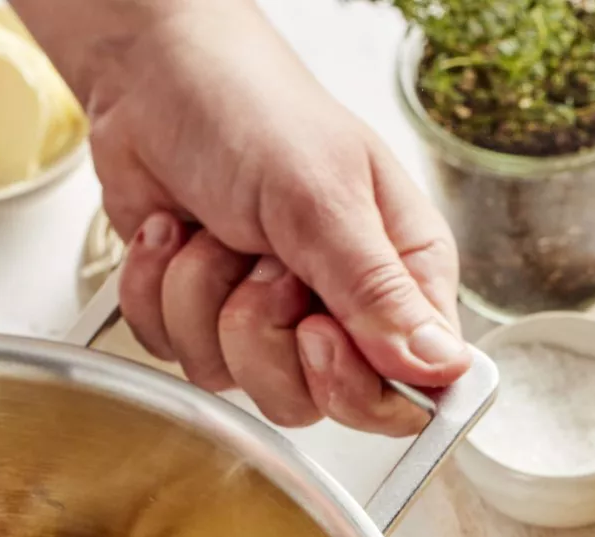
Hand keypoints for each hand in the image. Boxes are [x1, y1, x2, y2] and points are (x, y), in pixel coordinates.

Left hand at [17, 0, 467, 434]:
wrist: (154, 78)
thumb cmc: (253, 112)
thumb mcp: (322, 198)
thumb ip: (375, 292)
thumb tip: (441, 369)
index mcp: (398, 277)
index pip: (399, 393)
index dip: (350, 383)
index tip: (315, 331)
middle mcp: (336, 309)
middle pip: (306, 400)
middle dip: (260, 334)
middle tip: (259, 263)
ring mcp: (264, 320)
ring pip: (229, 379)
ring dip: (201, 299)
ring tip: (214, 232)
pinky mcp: (201, 320)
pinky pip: (173, 353)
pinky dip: (157, 293)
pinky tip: (173, 236)